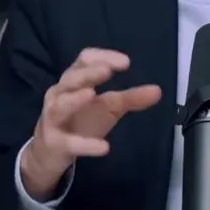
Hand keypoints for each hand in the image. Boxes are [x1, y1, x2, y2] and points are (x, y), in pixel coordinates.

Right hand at [21, 48, 160, 198]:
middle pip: (71, 78)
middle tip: (107, 71)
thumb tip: (158, 90)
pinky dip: (85, 144)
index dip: (102, 57)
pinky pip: (69, 142)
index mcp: (74, 80)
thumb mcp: (108, 108)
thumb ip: (131, 98)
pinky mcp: (54, 142)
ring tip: (91, 94)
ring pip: (60, 105)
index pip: (84, 60)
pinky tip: (104, 147)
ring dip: (74, 99)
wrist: (51, 152)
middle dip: (88, 74)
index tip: (125, 62)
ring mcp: (53, 117)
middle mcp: (60, 94)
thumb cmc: (81, 121)